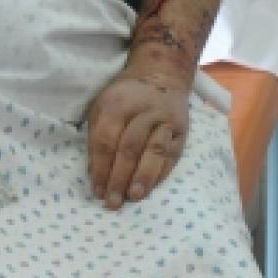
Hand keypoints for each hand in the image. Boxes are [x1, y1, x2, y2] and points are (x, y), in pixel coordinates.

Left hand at [86, 70, 189, 209]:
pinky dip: (160, 173)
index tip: (97, 192)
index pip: (105, 141)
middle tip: (113, 202)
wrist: (161, 75)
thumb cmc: (125, 97)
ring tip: (134, 196)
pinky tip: (151, 188)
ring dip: (143, 176)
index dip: (100, 168)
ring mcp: (165, 119)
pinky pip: (172, 154)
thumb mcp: (103, 107)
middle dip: (119, 178)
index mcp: (116, 103)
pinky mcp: (181, 129)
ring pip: (154, 150)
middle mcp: (143, 109)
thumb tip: (96, 176)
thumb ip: (97, 139)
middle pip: (129, 147)